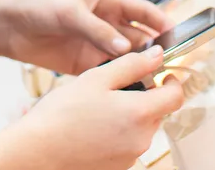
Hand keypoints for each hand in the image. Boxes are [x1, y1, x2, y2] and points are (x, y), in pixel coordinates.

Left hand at [0, 0, 168, 74]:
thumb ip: (97, 30)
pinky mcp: (84, 64)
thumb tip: (124, 48)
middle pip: (139, 37)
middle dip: (154, 50)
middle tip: (169, 65)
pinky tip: (129, 90)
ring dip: (138, 67)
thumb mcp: (70, 12)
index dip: (161, 21)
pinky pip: (108, 72)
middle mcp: (106, 24)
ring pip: (126, 58)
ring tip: (153, 80)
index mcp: (107, 2)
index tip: (178, 35)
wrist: (10, 26)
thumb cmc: (39, 6)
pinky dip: (119, 80)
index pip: (142, 11)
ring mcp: (96, 45)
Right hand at [9, 47, 184, 169]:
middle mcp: (141, 139)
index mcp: (140, 113)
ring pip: (141, 127)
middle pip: (158, 111)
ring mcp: (130, 156)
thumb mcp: (96, 78)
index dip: (171, 81)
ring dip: (130, 114)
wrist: (38, 152)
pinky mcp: (118, 167)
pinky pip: (127, 143)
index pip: (176, 96)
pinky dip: (118, 132)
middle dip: (145, 96)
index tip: (161, 73)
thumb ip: (131, 64)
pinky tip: (93, 126)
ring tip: (98, 107)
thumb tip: (157, 55)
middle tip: (117, 87)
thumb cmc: (62, 115)